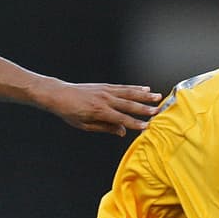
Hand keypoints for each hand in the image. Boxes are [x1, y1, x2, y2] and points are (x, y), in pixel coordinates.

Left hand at [44, 83, 160, 135]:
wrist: (60, 95)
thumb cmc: (70, 112)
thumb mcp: (85, 125)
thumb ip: (105, 127)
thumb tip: (122, 132)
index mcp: (99, 111)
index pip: (121, 118)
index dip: (135, 123)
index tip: (147, 126)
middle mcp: (105, 99)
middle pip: (129, 104)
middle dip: (144, 108)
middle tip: (158, 111)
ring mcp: (106, 91)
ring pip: (129, 93)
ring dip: (144, 95)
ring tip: (157, 97)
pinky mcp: (105, 86)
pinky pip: (123, 87)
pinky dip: (135, 88)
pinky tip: (145, 88)